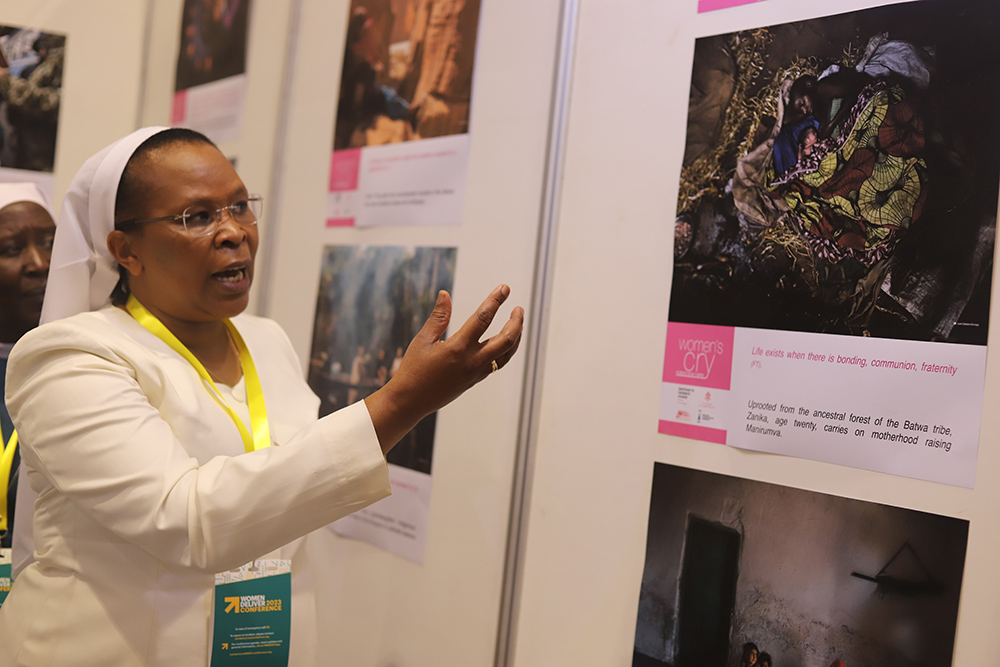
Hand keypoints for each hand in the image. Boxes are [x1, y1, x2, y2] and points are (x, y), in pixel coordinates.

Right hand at [364, 285, 523, 453]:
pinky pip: (499, 363)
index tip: (504, 288)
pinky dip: (507, 350)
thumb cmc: (413, 369)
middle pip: (506, 339)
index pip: (483, 318)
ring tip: (517, 322)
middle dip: (516, 321)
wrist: (411, 401)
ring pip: (507, 353)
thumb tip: (445, 294)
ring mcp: (476, 372)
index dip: (495, 301)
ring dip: (516, 336)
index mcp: (457, 347)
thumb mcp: (423, 340)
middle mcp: (472, 361)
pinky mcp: (476, 380)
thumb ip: (438, 317)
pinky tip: (506, 340)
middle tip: (519, 308)